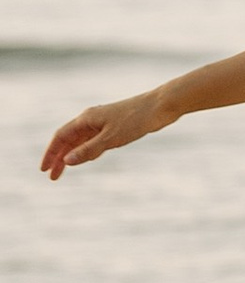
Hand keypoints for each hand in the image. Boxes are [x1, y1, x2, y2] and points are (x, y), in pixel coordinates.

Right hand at [41, 90, 169, 182]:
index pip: (61, 137)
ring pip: (81, 140)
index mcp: (86, 118)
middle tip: (52, 177)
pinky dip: (87, 150)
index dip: (51, 153)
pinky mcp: (115, 126)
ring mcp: (103, 122)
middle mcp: (91, 119)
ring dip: (72, 155)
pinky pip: (94, 139)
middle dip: (59, 157)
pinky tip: (88, 158)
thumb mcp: (111, 138)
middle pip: (69, 139)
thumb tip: (67, 161)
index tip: (44, 170)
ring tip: (64, 171)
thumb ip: (89, 150)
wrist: (161, 106)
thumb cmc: (136, 119)